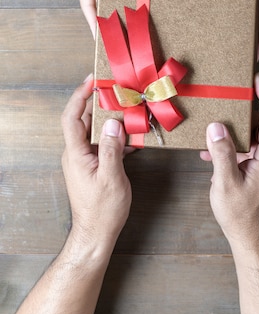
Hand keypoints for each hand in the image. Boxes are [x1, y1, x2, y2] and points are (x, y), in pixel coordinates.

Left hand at [61, 75, 130, 247]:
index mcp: (76, 154)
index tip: (92, 81)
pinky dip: (115, 137)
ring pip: (94, 132)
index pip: (72, 118)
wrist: (96, 233)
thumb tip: (113, 123)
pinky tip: (131, 138)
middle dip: (99, 103)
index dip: (80, 97)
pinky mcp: (93, 166)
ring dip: (110, 121)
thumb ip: (111, 148)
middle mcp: (76, 154)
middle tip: (116, 91)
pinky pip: (102, 144)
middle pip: (83, 121)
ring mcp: (84, 161)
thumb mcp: (112, 177)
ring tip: (127, 111)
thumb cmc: (103, 210)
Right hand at [201, 73, 258, 249]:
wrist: (253, 239)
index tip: (258, 79)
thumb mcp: (225, 184)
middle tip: (233, 95)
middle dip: (249, 110)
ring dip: (239, 131)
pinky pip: (255, 150)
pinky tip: (216, 152)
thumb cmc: (240, 215)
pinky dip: (239, 147)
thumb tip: (217, 127)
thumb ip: (222, 154)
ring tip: (217, 126)